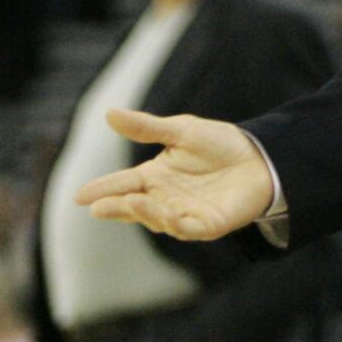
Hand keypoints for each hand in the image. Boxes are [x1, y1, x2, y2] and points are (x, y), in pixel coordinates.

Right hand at [74, 108, 273, 240]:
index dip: (102, 190)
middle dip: (116, 207)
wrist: (262, 156)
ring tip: (131, 201)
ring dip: (145, 212)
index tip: (79, 196)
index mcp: (155, 177)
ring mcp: (185, 214)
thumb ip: (146, 128)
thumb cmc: (221, 144)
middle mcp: (165, 199)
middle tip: (98, 206)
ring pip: (158, 219)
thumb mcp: (182, 131)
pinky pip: (188, 228)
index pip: (122, 184)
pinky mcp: (208, 224)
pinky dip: (176, 223)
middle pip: (134, 206)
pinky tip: (166, 214)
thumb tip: (109, 113)